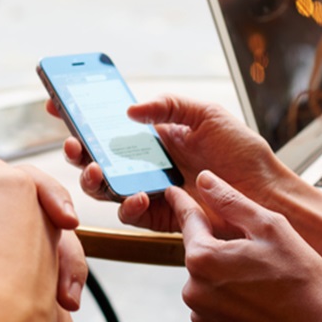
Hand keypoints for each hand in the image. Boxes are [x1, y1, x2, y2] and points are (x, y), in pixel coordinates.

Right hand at [47, 95, 295, 232]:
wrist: (266, 195)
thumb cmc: (243, 153)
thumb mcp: (207, 115)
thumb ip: (169, 105)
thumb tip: (130, 111)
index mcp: (155, 135)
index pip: (109, 123)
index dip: (80, 115)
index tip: (56, 106)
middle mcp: (147, 163)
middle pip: (98, 156)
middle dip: (78, 150)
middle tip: (74, 144)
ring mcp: (150, 190)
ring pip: (105, 187)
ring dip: (93, 179)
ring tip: (96, 171)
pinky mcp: (159, 216)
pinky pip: (130, 213)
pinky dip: (127, 204)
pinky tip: (137, 196)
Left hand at [168, 170, 321, 321]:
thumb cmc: (301, 279)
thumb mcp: (270, 227)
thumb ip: (231, 201)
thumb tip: (204, 180)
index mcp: (203, 259)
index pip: (188, 221)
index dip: (183, 203)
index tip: (173, 192)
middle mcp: (194, 292)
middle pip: (200, 258)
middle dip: (220, 252)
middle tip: (257, 258)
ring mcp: (203, 320)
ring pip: (206, 287)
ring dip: (224, 281)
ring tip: (261, 286)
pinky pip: (212, 315)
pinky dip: (228, 308)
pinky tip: (256, 307)